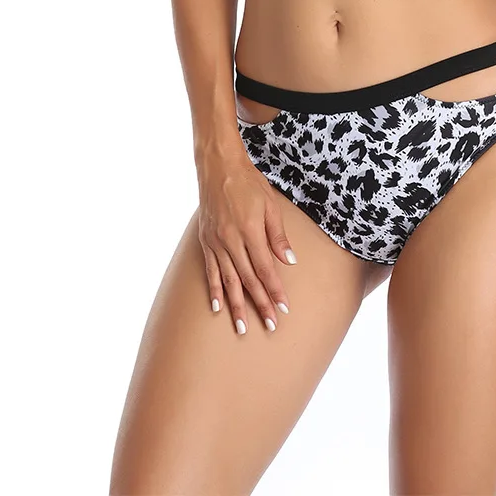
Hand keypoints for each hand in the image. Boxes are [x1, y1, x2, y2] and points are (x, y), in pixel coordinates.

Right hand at [196, 145, 296, 336]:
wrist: (218, 167)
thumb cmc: (249, 183)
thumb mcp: (270, 205)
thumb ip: (278, 236)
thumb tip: (289, 261)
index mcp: (250, 231)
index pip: (266, 269)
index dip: (275, 291)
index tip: (284, 309)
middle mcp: (231, 241)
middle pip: (248, 280)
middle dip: (260, 304)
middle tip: (270, 326)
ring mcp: (216, 242)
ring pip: (228, 280)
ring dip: (237, 306)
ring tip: (242, 328)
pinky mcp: (205, 241)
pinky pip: (210, 271)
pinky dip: (214, 290)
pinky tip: (218, 307)